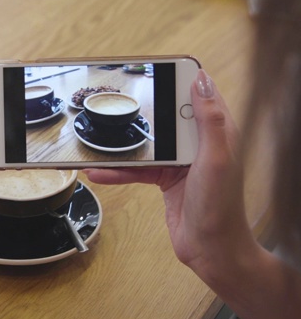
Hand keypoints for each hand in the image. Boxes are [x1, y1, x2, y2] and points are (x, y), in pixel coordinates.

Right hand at [84, 69, 253, 272]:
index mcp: (216, 133)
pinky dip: (117, 171)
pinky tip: (98, 172)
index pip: (199, 96)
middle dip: (142, 111)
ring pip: (146, 144)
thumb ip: (209, 121)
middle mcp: (198, 144)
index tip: (157, 69)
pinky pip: (137, 169)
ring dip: (123, 146)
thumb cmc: (220, 208)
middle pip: (166, 117)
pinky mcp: (163, 179)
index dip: (180, 80)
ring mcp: (179, 161)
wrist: (210, 249)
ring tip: (99, 139)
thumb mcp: (216, 159)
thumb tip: (201, 81)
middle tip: (116, 100)